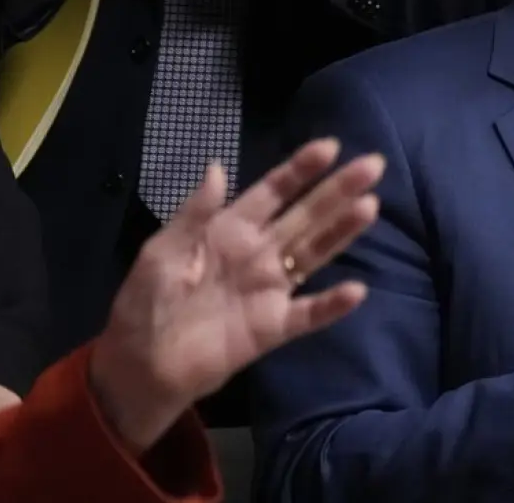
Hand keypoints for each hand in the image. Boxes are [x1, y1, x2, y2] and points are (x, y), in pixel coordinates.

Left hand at [86, 139, 381, 454]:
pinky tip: (357, 290)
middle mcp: (259, 253)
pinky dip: (331, 304)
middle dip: (338, 189)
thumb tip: (218, 167)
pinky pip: (308, 313)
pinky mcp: (273, 327)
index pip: (273, 192)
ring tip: (371, 206)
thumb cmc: (145, 304)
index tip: (331, 147)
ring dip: (342, 231)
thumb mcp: (161, 251)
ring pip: (314, 253)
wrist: (139, 365)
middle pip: (306, 215)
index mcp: (230, 230)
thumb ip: (193, 214)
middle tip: (374, 164)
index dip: (300, 170)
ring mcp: (269, 289)